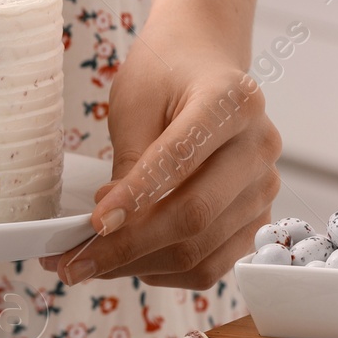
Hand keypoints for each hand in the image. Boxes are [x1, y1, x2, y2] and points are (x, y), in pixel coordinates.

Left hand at [40, 20, 281, 288]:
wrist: (203, 66)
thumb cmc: (166, 77)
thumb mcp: (136, 102)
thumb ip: (130, 162)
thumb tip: (108, 228)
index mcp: (233, 102)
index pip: (180, 160)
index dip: (134, 197)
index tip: (93, 223)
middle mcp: (260, 146)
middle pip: (194, 215)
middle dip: (126, 246)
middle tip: (72, 260)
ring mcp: (265, 187)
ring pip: (201, 250)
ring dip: (138, 266)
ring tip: (90, 261)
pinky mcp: (258, 219)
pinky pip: (212, 265)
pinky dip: (165, 272)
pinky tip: (129, 260)